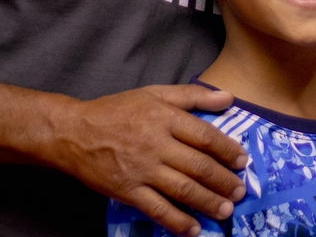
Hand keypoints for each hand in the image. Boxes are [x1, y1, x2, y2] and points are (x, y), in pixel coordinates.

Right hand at [51, 84, 246, 236]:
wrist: (73, 133)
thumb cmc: (117, 110)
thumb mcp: (155, 93)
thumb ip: (193, 96)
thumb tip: (229, 98)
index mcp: (165, 118)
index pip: (205, 136)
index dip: (227, 150)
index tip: (242, 161)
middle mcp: (156, 145)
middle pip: (198, 166)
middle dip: (223, 181)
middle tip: (240, 191)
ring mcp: (141, 170)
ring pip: (182, 189)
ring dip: (208, 202)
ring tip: (226, 210)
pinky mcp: (127, 190)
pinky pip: (156, 209)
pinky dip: (177, 221)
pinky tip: (193, 229)